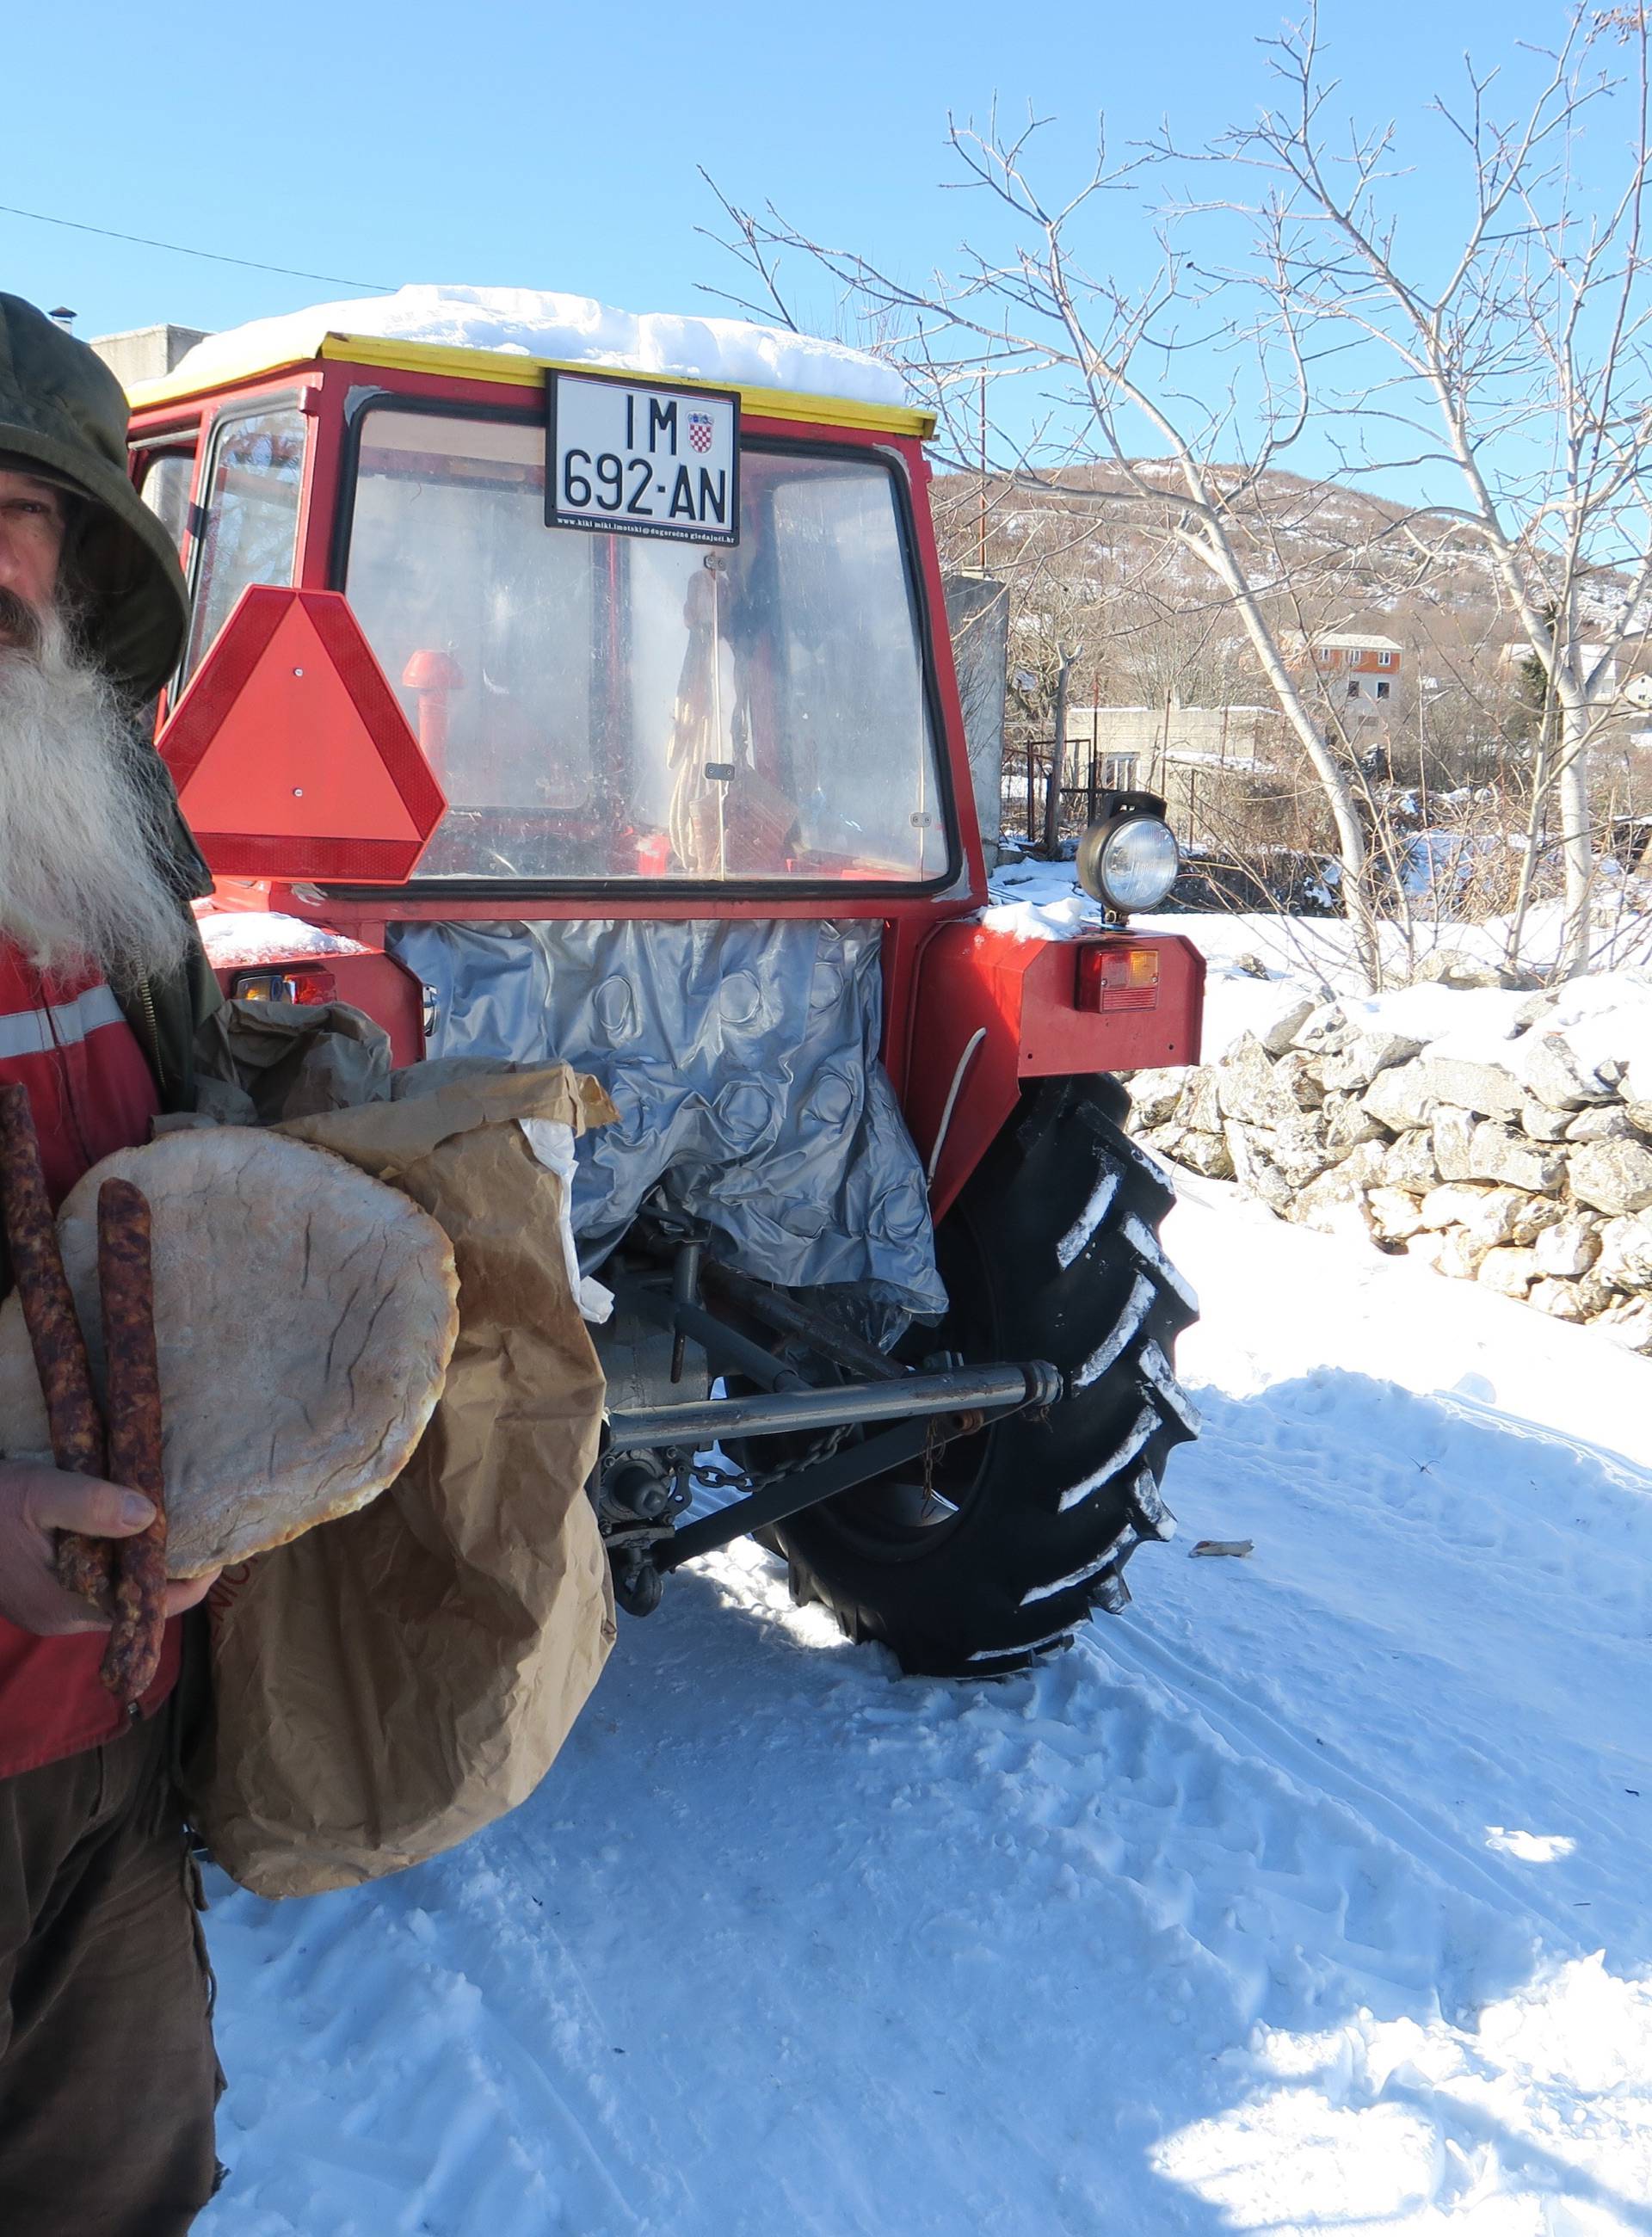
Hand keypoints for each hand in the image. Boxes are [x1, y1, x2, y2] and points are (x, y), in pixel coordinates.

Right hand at [0, 1460, 218, 1636]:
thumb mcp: (40, 1493)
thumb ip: (92, 1504)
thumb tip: (150, 1516)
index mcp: (72, 1605)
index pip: (153, 1610)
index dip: (193, 1583)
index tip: (220, 1550)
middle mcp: (64, 1619)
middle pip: (137, 1605)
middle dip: (170, 1573)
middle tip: (201, 1531)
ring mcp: (49, 1611)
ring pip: (114, 1595)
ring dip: (140, 1567)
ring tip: (171, 1528)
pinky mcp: (37, 1596)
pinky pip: (91, 1585)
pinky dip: (113, 1563)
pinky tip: (124, 1530)